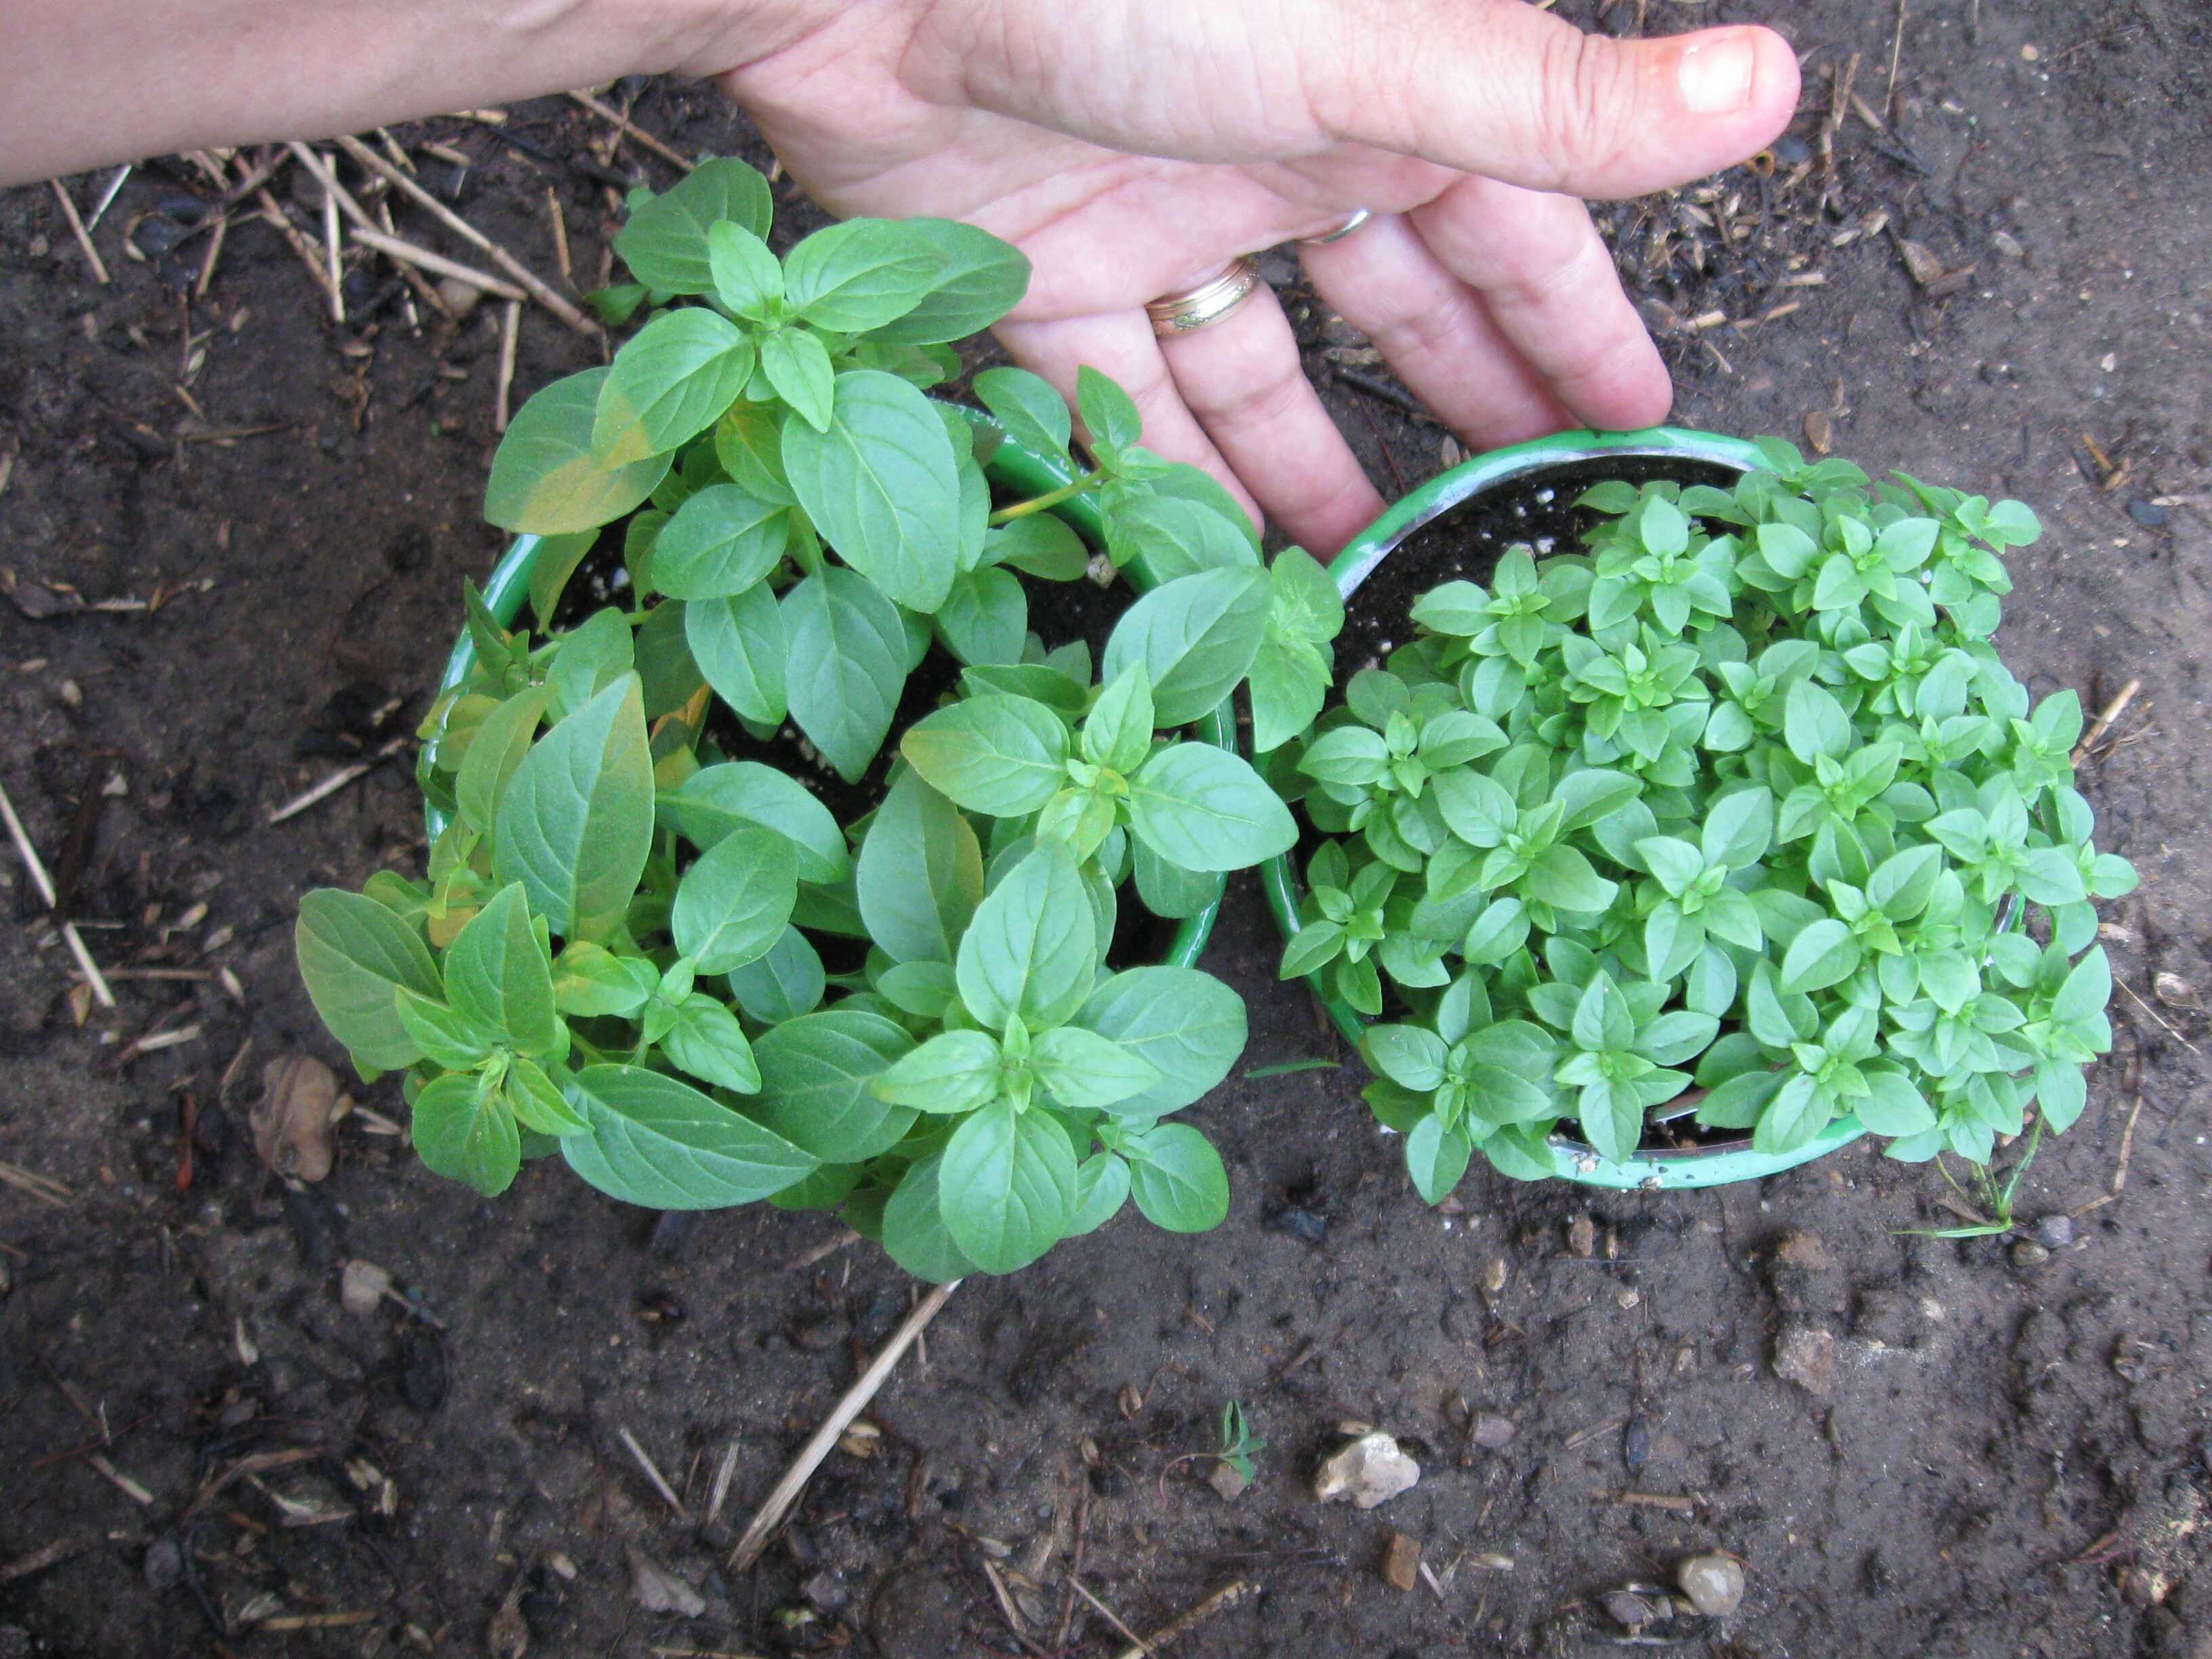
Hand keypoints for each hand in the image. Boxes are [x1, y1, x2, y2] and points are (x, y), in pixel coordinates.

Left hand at [721, 0, 1798, 550]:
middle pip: (1393, 307)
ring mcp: (1157, 219)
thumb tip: (1766, 86)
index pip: (1514, 228)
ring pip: (1257, 372)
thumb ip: (1551, 108)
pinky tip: (1207, 558)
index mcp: (1381, 93)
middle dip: (1457, 406)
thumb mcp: (1375, 51)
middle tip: (1510, 513)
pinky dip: (1164, 477)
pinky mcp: (1040, 278)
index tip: (1626, 418)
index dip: (1574, 325)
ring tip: (1368, 571)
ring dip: (1310, 468)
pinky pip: (1121, 401)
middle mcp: (1278, 153)